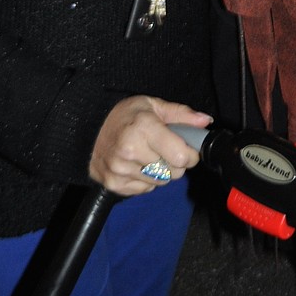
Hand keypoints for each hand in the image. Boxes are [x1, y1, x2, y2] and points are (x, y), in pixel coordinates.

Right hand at [89, 96, 212, 195]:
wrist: (89, 127)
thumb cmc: (126, 115)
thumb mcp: (153, 106)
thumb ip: (181, 115)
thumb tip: (205, 122)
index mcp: (144, 127)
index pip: (181, 156)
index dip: (190, 154)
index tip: (186, 148)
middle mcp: (130, 149)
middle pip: (174, 172)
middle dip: (175, 163)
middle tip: (164, 149)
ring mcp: (120, 169)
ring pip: (160, 182)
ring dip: (160, 172)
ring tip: (147, 155)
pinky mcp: (114, 183)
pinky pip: (145, 189)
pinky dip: (145, 180)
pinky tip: (136, 164)